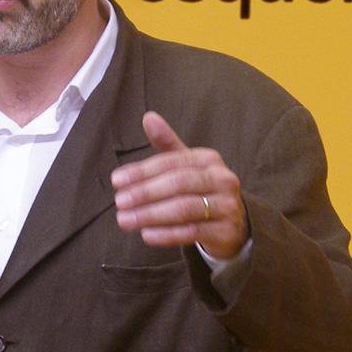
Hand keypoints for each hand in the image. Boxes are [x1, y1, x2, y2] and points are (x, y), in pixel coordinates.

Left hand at [111, 111, 249, 258]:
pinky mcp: (226, 231)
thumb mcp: (187, 166)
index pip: (171, 162)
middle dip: (145, 193)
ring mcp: (226, 206)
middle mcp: (222, 179)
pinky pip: (193, 232)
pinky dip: (167, 234)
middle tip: (119, 202)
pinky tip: (146, 235)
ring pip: (185, 209)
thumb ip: (167, 144)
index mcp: (208, 160)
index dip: (142, 171)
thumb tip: (148, 116)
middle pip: (178, 183)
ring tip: (125, 220)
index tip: (116, 181)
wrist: (234, 224)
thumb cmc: (202, 190)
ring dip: (151, 215)